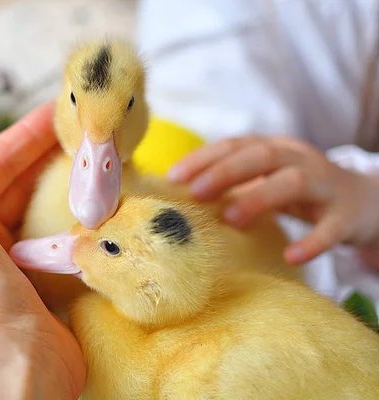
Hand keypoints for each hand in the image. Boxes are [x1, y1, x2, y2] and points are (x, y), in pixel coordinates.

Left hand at [0, 102, 84, 398]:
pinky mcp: (51, 276)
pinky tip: (104, 195)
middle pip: (23, 180)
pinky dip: (82, 213)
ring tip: (99, 152)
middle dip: (51, 150)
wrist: (12, 360)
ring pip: (47, 204)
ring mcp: (21, 257)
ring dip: (70, 178)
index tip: (56, 110)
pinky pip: (66, 233)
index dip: (22, 135)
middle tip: (86, 124)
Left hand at [167, 136, 378, 264]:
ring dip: (259, 198)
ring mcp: (326, 185)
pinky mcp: (347, 215)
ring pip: (294, 182)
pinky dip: (312, 242)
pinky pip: (331, 228)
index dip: (204, 158)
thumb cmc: (300, 192)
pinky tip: (292, 256)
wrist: (364, 202)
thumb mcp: (265, 180)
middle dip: (225, 171)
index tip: (174, 177)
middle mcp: (300, 159)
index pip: (236, 144)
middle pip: (262, 156)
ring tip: (230, 219)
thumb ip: (232, 184)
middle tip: (196, 193)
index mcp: (276, 149)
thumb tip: (183, 196)